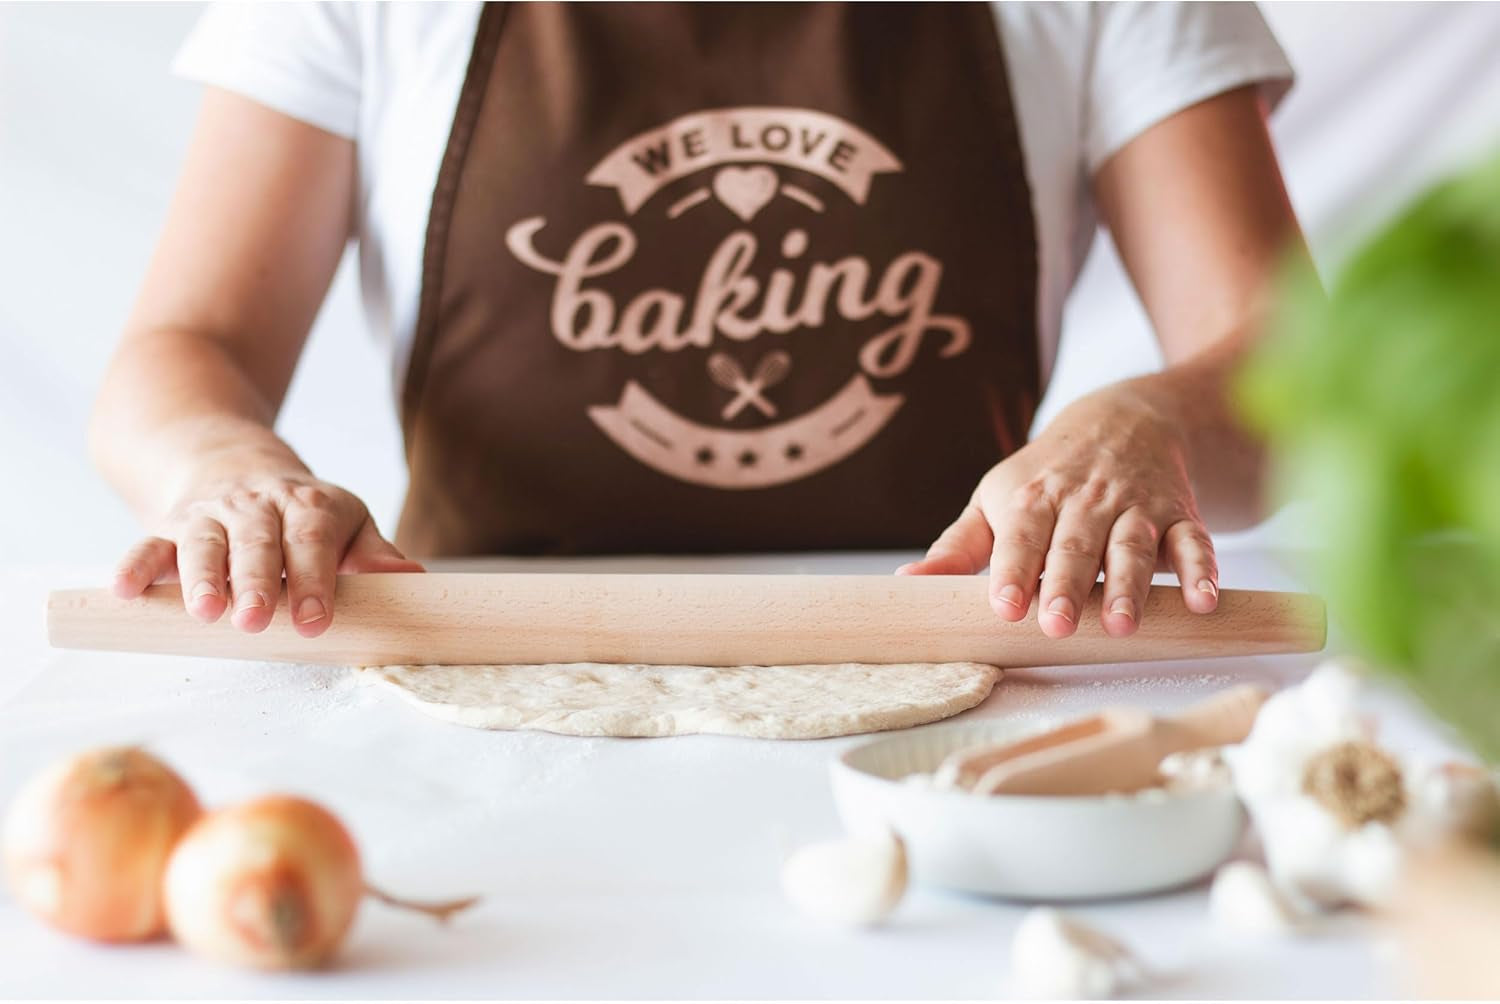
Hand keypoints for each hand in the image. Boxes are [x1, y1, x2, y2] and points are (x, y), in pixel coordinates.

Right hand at [110, 473, 421, 636]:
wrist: (236, 465)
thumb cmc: (305, 514)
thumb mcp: (347, 522)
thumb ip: (375, 553)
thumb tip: (414, 576)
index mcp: (309, 505)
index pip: (313, 540)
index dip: (315, 579)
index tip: (317, 619)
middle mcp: (257, 507)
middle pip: (257, 542)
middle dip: (258, 581)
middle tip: (258, 619)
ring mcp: (211, 516)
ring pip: (203, 542)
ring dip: (202, 577)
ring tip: (208, 612)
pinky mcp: (170, 528)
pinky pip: (148, 545)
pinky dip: (136, 566)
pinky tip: (126, 591)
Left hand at [898, 386, 1218, 637]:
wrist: (1125, 418)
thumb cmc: (1047, 475)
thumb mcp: (996, 499)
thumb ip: (958, 546)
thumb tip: (909, 579)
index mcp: (1033, 498)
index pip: (1021, 536)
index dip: (1014, 570)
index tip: (1005, 606)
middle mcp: (1086, 500)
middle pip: (1076, 545)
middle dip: (1068, 584)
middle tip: (1059, 625)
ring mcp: (1136, 506)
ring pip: (1133, 546)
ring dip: (1130, 585)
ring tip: (1123, 623)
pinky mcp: (1180, 513)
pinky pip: (1194, 541)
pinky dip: (1201, 569)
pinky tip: (1202, 600)